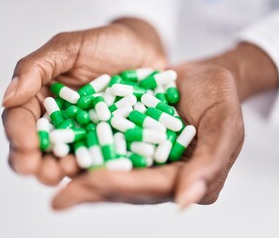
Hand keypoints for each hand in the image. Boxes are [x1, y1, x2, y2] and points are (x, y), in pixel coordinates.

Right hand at [2, 18, 166, 184]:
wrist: (144, 50)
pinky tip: (96, 170)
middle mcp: (59, 119)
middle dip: (34, 163)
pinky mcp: (107, 141)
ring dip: (61, 170)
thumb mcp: (69, 47)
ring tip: (67, 171)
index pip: (20, 118)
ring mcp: (83, 133)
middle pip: (38, 146)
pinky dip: (93, 167)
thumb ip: (36, 68)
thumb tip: (7, 97)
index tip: (25, 146)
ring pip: (64, 158)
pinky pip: (97, 157)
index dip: (18, 134)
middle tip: (41, 172)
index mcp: (41, 97)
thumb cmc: (106, 44)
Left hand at [52, 43, 278, 209]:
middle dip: (96, 190)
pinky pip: (111, 152)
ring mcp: (150, 162)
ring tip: (54, 181)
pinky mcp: (136, 145)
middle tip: (61, 197)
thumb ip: (210, 163)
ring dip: (86, 179)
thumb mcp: (224, 125)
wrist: (206, 76)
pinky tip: (65, 155)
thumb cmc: (220, 98)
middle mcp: (167, 176)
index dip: (124, 186)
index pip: (155, 187)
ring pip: (115, 174)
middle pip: (130, 187)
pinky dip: (89, 155)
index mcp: (192, 179)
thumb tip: (186, 202)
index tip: (93, 182)